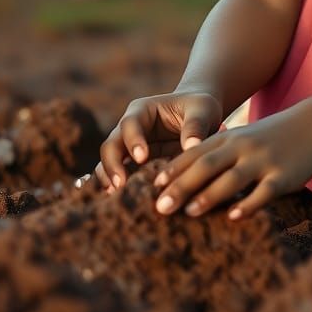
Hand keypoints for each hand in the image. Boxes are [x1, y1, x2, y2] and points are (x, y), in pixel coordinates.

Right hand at [93, 91, 222, 191]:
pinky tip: (119, 202)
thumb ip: (195, 126)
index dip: (134, 140)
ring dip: (109, 178)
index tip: (142, 158)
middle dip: (113, 164)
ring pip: (108, 162)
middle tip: (121, 185)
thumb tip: (191, 146)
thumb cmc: (200, 109)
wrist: (200, 117)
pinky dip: (115, 187)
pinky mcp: (133, 165)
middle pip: (111, 144)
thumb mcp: (202, 111)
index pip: (130, 124)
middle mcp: (130, 128)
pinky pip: (118, 175)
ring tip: (116, 196)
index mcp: (143, 110)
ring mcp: (128, 147)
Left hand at [152, 113, 311, 219]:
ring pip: (232, 179)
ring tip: (189, 212)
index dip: (173, 170)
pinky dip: (248, 205)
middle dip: (181, 186)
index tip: (152, 187)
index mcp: (229, 138)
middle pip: (206, 166)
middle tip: (159, 207)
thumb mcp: (241, 139)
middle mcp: (242, 147)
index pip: (194, 153)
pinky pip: (263, 192)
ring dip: (209, 195)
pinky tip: (234, 218)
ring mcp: (262, 161)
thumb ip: (216, 156)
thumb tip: (183, 183)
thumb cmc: (269, 138)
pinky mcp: (282, 176)